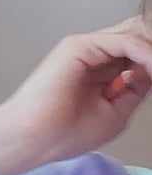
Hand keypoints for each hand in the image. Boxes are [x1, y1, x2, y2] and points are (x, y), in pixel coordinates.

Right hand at [0, 19, 151, 166]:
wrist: (33, 140)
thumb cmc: (64, 134)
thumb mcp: (116, 114)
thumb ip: (135, 90)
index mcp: (99, 70)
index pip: (138, 52)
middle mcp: (93, 55)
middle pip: (138, 36)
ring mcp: (85, 48)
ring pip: (135, 34)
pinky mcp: (79, 46)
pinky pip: (125, 41)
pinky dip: (146, 54)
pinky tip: (151, 68)